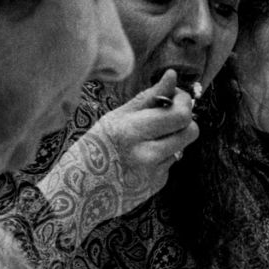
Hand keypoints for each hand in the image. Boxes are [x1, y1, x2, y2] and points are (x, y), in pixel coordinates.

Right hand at [91, 69, 197, 210]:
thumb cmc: (94, 148)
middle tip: (172, 113)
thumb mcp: (115, 118)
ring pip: (183, 146)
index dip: (184, 101)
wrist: (78, 194)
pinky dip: (162, 156)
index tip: (176, 97)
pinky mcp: (156, 185)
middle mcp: (145, 154)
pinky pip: (171, 162)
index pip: (179, 115)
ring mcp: (153, 173)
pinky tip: (140, 159)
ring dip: (174, 138)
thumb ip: (147, 98)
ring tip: (151, 137)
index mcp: (131, 131)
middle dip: (187, 119)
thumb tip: (172, 75)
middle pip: (191, 131)